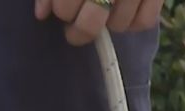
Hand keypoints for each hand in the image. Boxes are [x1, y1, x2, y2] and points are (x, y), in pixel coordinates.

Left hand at [34, 0, 164, 45]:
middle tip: (76, 24)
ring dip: (107, 23)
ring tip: (104, 10)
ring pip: (118, 25)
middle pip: (91, 22)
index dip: (60, 12)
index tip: (59, 12)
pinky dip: (132, 23)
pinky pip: (144, 22)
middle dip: (80, 28)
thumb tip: (41, 15)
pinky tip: (123, 13)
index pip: (65, 8)